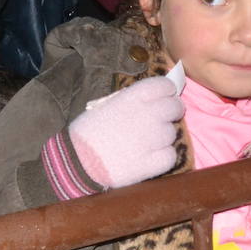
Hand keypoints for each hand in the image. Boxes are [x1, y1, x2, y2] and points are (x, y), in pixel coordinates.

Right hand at [66, 76, 183, 188]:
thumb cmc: (87, 133)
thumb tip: (153, 100)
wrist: (75, 164)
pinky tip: (151, 158)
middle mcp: (147, 114)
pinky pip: (170, 156)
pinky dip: (164, 158)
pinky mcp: (152, 163)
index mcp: (133, 98)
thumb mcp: (107, 106)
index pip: (164, 85)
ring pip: (172, 133)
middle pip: (175, 107)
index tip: (165, 96)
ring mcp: (151, 139)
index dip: (167, 91)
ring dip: (163, 137)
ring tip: (147, 143)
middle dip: (171, 112)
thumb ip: (132, 101)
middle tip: (162, 119)